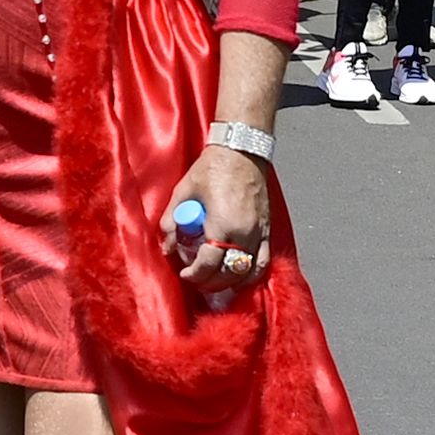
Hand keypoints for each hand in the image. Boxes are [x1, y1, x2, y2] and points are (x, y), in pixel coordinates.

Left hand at [173, 145, 272, 296]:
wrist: (241, 152)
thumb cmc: (212, 169)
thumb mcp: (183, 192)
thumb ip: (171, 221)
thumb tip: (167, 247)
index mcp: (222, 226)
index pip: (208, 265)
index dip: (194, 274)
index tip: (185, 273)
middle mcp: (244, 234)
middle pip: (227, 274)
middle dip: (209, 282)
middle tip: (196, 279)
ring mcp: (258, 234)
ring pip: (247, 273)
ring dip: (230, 282)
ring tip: (214, 281)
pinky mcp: (267, 230)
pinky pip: (264, 262)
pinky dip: (251, 274)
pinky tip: (238, 277)